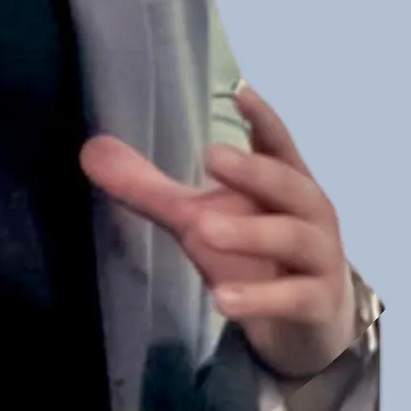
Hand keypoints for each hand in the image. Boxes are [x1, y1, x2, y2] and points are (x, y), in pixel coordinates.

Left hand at [78, 86, 356, 377]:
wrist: (307, 321)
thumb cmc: (253, 251)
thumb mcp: (199, 218)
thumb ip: (150, 187)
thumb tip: (90, 150)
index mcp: (284, 181)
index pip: (276, 142)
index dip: (261, 117)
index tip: (239, 89)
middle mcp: (309, 212)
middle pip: (288, 185)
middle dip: (253, 170)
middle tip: (212, 156)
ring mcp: (319, 258)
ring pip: (290, 238)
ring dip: (248, 233)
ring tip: (202, 230)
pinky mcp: (317, 303)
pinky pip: (292, 297)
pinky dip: (259, 297)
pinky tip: (222, 300)